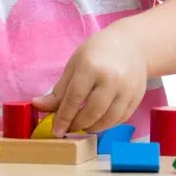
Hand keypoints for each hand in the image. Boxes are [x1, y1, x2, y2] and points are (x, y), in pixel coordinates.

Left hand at [32, 27, 147, 137]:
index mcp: (90, 67)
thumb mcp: (75, 64)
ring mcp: (127, 89)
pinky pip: (121, 119)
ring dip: (93, 128)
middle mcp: (110, 79)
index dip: (63, 116)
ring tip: (82, 125)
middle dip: (78, 124)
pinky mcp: (137, 98)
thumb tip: (39, 105)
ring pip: (108, 120)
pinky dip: (108, 125)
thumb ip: (59, 89)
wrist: (131, 44)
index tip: (56, 130)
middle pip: (92, 112)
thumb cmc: (98, 52)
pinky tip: (98, 121)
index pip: (74, 98)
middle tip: (68, 128)